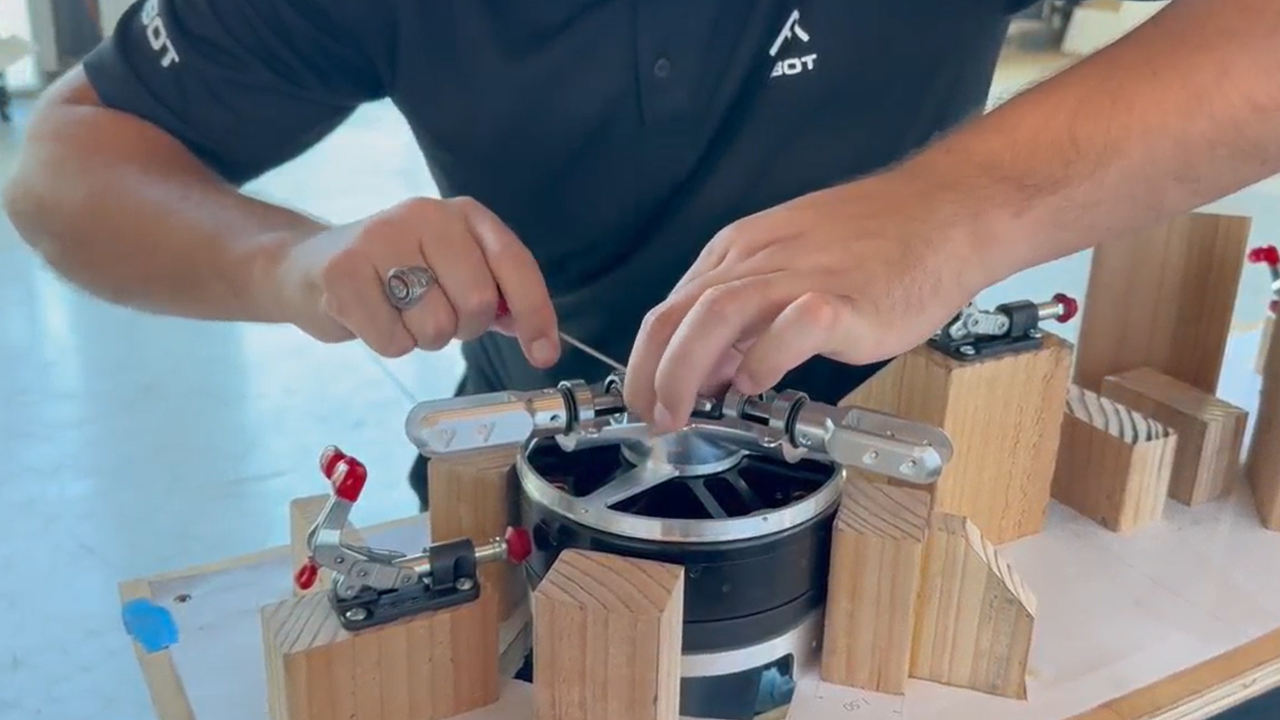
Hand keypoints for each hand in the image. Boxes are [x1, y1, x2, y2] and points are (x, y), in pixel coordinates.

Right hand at [272, 197, 560, 365]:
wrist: (307, 266)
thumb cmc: (393, 275)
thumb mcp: (451, 270)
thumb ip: (497, 296)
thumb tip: (539, 338)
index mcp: (463, 214)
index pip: (514, 263)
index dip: (535, 313)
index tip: (544, 353)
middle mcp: (425, 215)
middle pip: (477, 303)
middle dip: (463, 328)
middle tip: (435, 314)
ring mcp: (381, 238)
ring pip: (437, 327)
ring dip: (423, 338)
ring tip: (398, 312)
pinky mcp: (343, 272)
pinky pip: (393, 341)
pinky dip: (388, 343)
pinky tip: (370, 316)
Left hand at [624, 170, 994, 432]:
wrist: (947, 212)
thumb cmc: (875, 243)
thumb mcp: (788, 270)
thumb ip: (745, 319)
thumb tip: (707, 372)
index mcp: (741, 252)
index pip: (671, 308)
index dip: (648, 362)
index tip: (647, 399)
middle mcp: (760, 258)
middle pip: (679, 313)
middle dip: (652, 372)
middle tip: (652, 416)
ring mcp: (803, 276)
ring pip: (717, 314)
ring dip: (686, 369)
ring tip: (683, 411)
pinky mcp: (847, 300)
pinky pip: (794, 326)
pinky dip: (766, 357)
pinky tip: (759, 383)